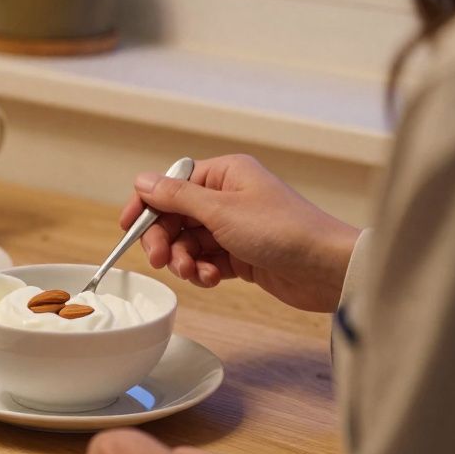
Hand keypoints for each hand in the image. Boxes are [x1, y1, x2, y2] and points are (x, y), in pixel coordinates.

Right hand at [120, 154, 360, 311]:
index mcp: (224, 174)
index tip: (127, 228)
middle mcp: (227, 196)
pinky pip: (205, 260)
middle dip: (165, 239)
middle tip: (161, 261)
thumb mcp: (221, 211)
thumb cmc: (283, 231)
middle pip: (175, 216)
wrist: (327, 269)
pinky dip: (202, 271)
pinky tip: (211, 279)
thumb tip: (142, 181)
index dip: (146, 206)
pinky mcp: (240, 254)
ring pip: (188, 242)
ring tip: (195, 273)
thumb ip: (177, 197)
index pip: (170, 185)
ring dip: (184, 260)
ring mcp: (234, 226)